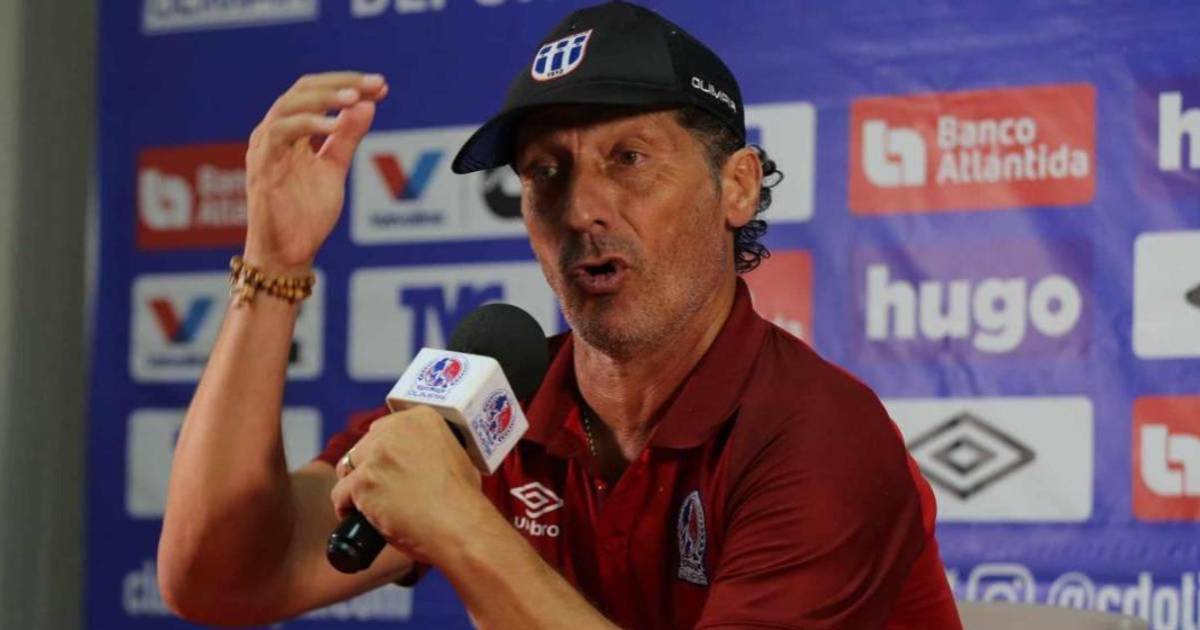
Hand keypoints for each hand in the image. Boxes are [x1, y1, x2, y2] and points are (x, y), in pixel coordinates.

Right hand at [244, 72, 388, 272]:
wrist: (289, 254)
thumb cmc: (306, 215)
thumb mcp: (334, 169)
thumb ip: (347, 138)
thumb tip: (367, 104)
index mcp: (290, 131)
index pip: (316, 92)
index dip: (347, 84)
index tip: (381, 85)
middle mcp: (274, 133)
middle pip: (303, 89)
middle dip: (341, 83)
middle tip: (373, 84)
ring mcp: (264, 148)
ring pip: (289, 104)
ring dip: (324, 98)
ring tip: (355, 99)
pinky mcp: (261, 166)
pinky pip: (280, 134)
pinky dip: (308, 124)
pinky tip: (334, 126)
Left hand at [330, 406, 484, 563]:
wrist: (459, 525)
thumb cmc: (463, 500)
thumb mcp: (456, 455)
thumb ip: (434, 447)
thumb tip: (424, 459)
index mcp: (421, 417)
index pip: (384, 429)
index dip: (382, 451)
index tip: (385, 468)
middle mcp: (396, 429)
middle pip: (363, 446)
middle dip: (366, 467)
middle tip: (377, 490)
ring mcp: (377, 455)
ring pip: (347, 468)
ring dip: (354, 486)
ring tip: (366, 506)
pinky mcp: (363, 481)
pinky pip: (340, 494)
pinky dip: (345, 508)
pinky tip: (356, 518)